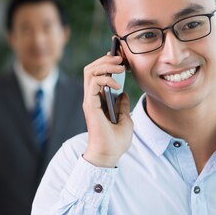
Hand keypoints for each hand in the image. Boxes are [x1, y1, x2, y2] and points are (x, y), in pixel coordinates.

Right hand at [82, 53, 133, 167]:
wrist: (109, 155)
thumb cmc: (116, 142)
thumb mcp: (125, 120)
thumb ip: (122, 106)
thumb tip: (123, 94)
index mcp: (99, 100)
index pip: (98, 75)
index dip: (108, 64)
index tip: (121, 59)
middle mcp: (92, 98)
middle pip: (91, 69)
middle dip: (106, 60)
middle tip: (120, 59)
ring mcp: (90, 100)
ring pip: (90, 71)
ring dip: (105, 65)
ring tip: (120, 66)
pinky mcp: (90, 105)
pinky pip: (93, 82)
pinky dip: (106, 79)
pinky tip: (117, 84)